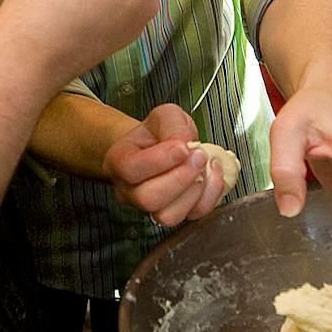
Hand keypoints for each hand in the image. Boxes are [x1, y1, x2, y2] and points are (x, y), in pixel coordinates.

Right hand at [105, 103, 226, 226]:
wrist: (158, 147)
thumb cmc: (156, 133)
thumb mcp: (163, 116)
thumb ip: (172, 124)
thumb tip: (186, 142)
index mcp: (119, 161)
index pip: (130, 169)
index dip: (160, 160)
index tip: (183, 147)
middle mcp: (129, 190)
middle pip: (147, 198)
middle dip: (180, 178)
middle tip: (199, 156)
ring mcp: (150, 208)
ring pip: (167, 216)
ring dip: (194, 191)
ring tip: (204, 166)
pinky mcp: (175, 213)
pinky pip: (192, 216)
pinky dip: (210, 195)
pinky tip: (212, 174)